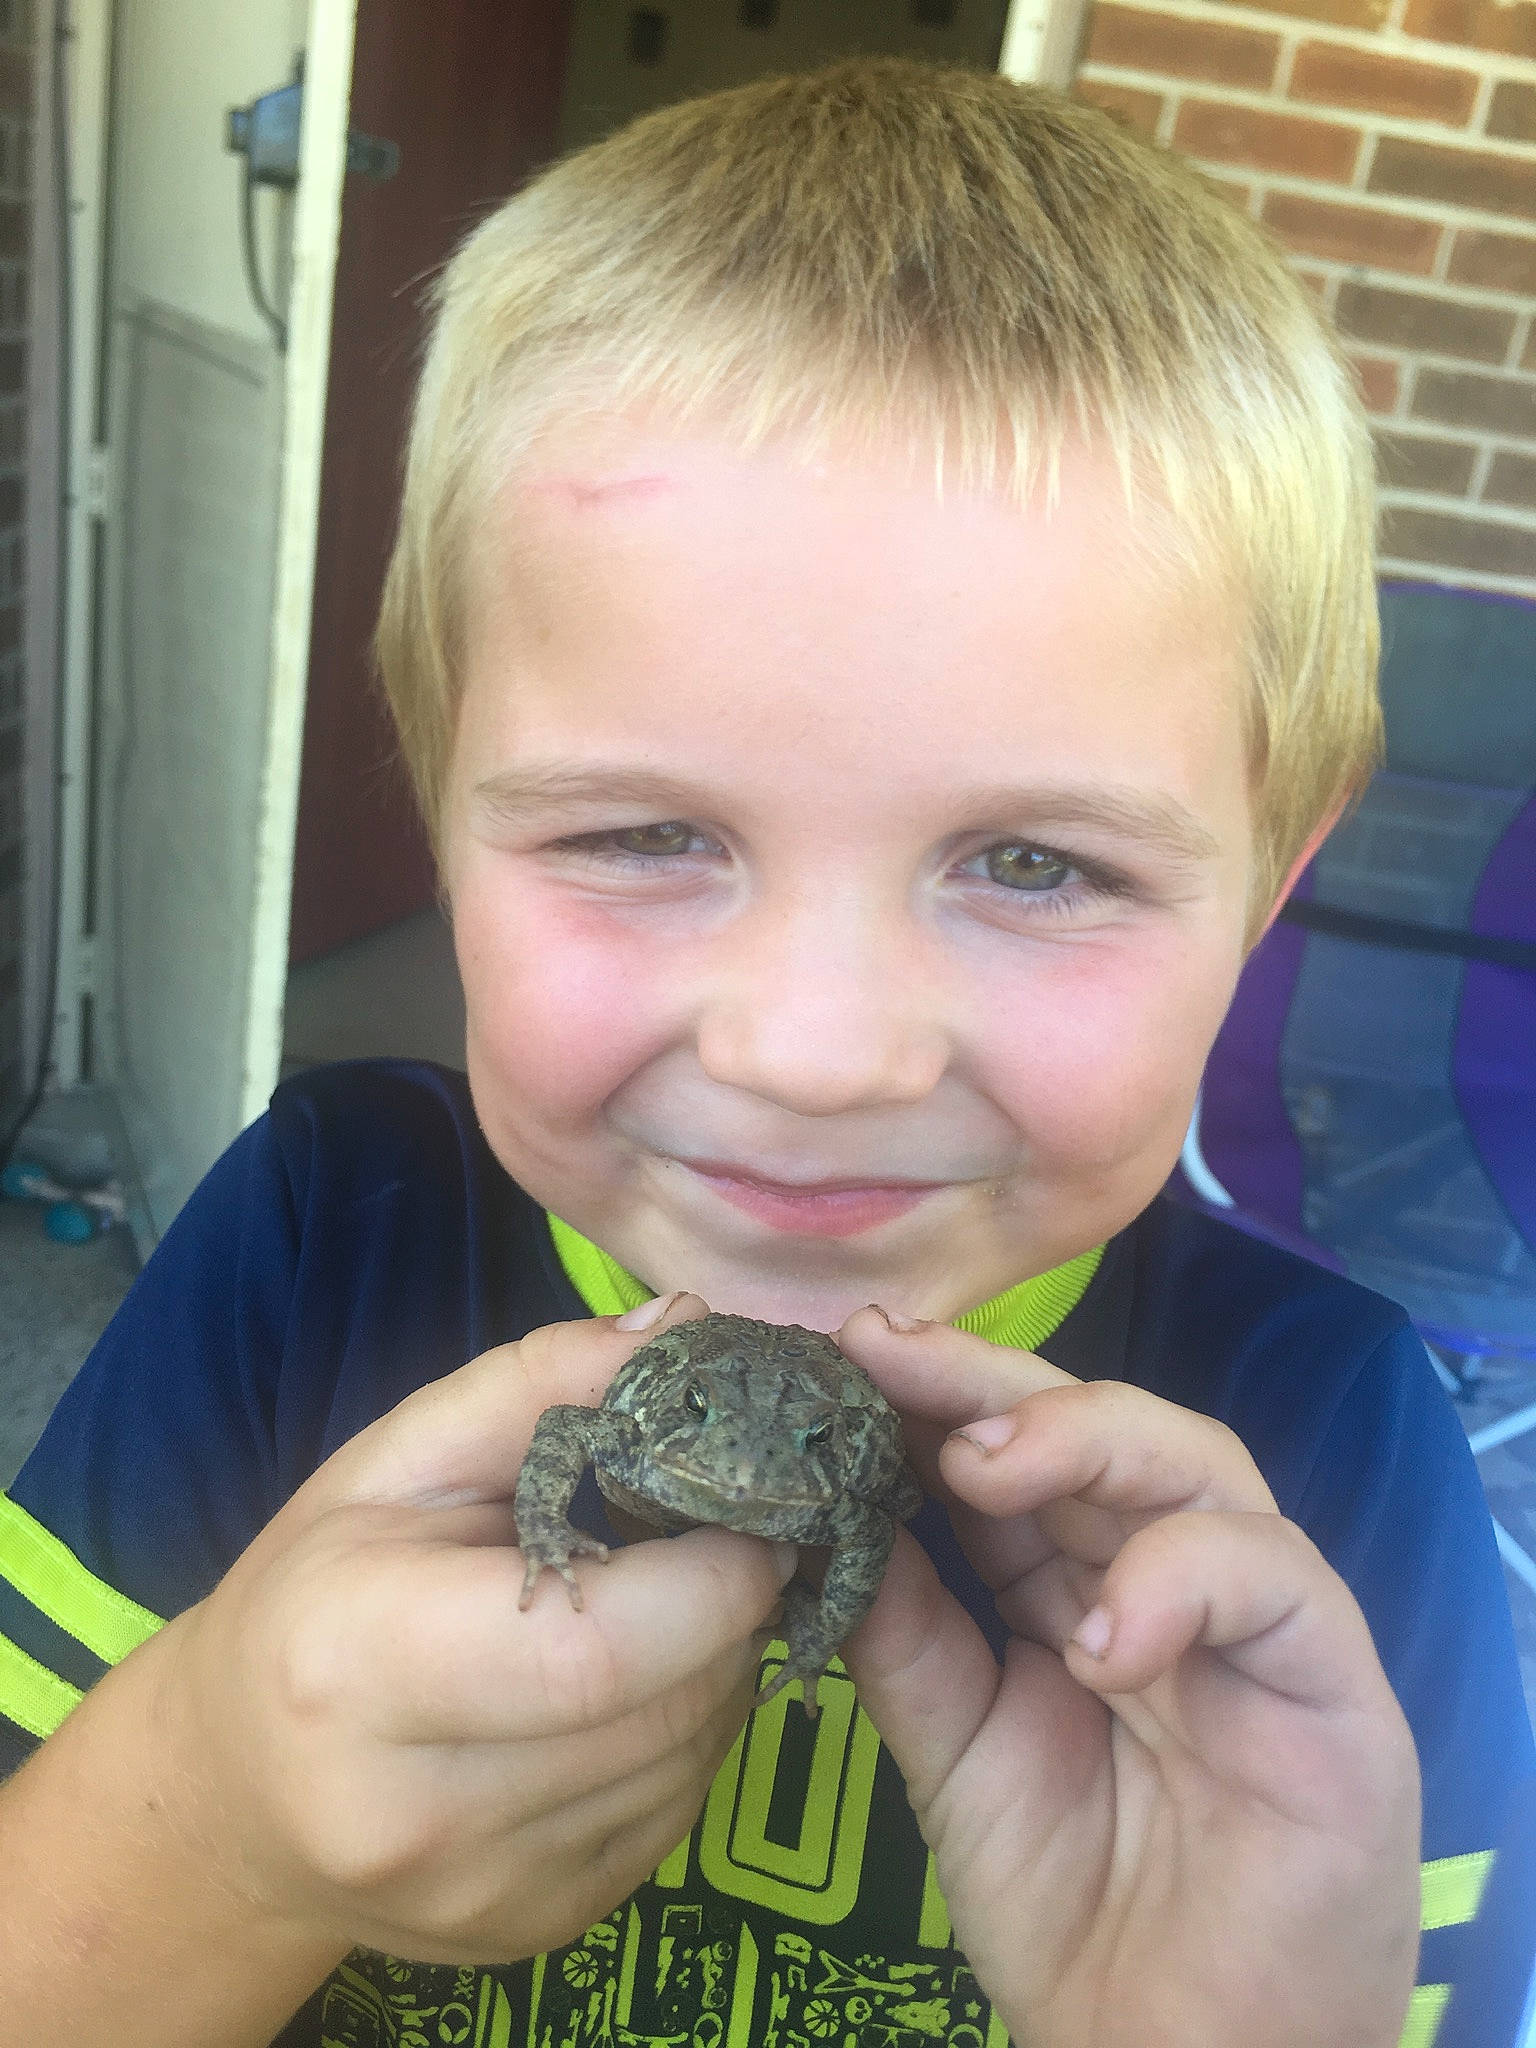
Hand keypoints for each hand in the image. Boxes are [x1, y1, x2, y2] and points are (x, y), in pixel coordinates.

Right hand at [150, 1294, 789, 1964]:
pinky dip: (687, 1731)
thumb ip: (538, 1381)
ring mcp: (484, 1893)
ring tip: (659, 1603)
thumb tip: (683, 1326)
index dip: (713, 1573)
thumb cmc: (318, 1592)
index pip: (599, 1649)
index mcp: (362, 1665)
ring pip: (694, 1760)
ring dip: (717, 1667)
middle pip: (669, 1706)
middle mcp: (418, 1810)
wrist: (239, 1796)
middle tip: (718, 1535)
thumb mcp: (397, 1457)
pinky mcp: (541, 1930)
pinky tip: (631, 1686)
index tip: (746, 1504)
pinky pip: (679, 1811)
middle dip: (731, 1607)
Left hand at [834, 1309, 1421, 2047]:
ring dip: (1087, 1441)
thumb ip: (907, 1632)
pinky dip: (1185, 1580)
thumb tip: (829, 1508)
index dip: (939, 1395)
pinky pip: (1278, 1577)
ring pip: (1199, 1464)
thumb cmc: (1072, 1904)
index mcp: (1081, 1583)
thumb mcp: (954, 1751)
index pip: (1018, 1455)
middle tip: (896, 1355)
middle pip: (1102, 1430)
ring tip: (980, 1465)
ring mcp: (1259, 1620)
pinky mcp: (1336, 1681)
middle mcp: (1172, 1577)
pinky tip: (1100, 1640)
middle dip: (994, 1384)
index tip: (848, 1349)